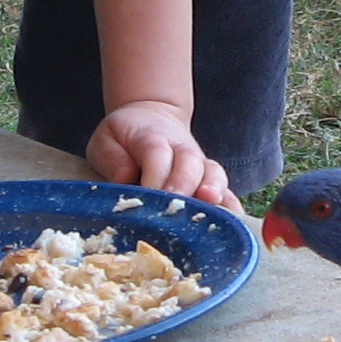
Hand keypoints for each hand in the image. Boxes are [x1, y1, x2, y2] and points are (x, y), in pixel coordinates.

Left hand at [87, 100, 233, 207]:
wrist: (151, 118)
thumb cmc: (124, 138)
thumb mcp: (105, 140)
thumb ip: (112, 158)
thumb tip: (125, 179)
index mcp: (151, 137)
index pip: (157, 152)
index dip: (155, 174)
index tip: (149, 194)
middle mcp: (181, 149)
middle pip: (189, 162)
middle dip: (184, 184)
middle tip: (176, 207)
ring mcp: (199, 163)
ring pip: (212, 173)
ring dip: (214, 190)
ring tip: (210, 206)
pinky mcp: (210, 178)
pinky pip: (226, 190)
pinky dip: (231, 205)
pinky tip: (235, 223)